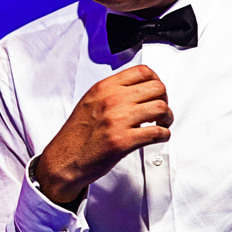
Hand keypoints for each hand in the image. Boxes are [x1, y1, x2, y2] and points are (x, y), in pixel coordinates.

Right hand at [36, 66, 171, 203]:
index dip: (156, 81)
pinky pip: (157, 133)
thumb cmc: (78, 134)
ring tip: (161, 124)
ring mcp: (118, 120)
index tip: (157, 92)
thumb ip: (113, 91)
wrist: (64, 159)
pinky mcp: (123, 141)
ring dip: (167, 118)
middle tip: (161, 110)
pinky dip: (164, 135)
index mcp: (105, 88)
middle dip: (165, 99)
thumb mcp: (91, 101)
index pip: (142, 71)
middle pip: (157, 88)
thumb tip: (138, 87)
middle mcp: (112, 100)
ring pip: (161, 108)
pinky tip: (159, 137)